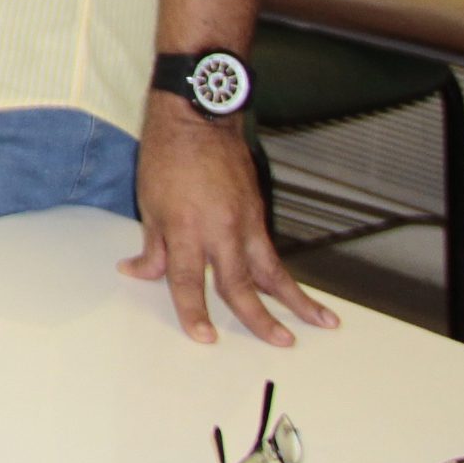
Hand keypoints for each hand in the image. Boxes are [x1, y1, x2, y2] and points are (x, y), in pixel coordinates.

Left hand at [119, 103, 338, 346]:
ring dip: (297, 300)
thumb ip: (152, 246)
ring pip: (272, 270)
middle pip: (239, 284)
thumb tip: (141, 272)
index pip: (186, 281)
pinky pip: (272, 252)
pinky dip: (286, 274)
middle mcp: (218, 229)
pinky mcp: (257, 213)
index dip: (194, 312)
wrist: (197, 119)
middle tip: (279, 343)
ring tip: (323, 323)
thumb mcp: (148, 203)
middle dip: (260, 318)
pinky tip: (299, 292)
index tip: (204, 337)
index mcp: (184, 228)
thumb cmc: (166, 156)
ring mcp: (243, 222)